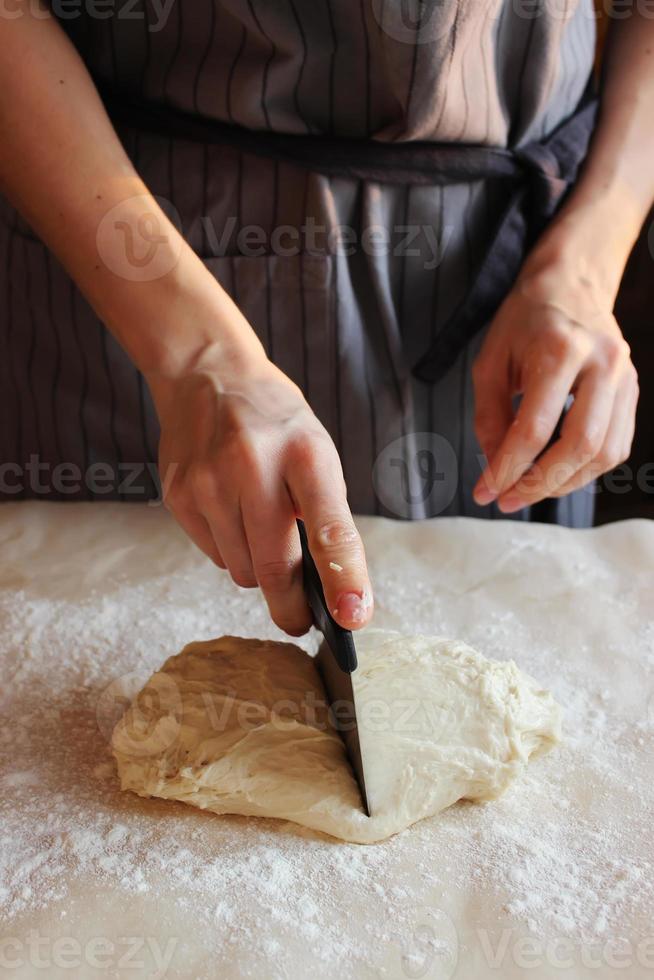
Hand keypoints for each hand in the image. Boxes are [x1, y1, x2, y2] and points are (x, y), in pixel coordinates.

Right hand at [147, 351, 372, 635]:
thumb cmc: (275, 422)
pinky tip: (230, 511)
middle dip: (291, 606)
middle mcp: (253, 467)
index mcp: (305, 454)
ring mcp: (208, 483)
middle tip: (300, 620)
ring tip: (259, 524)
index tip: (353, 616)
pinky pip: (213, 555)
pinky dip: (229, 548)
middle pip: (274, 567)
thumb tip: (329, 588)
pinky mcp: (177, 495)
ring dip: (257, 567)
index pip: (329, 530)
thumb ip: (325, 513)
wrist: (209, 375)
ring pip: (241, 570)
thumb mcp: (317, 451)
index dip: (343, 579)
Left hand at [472, 251, 638, 511]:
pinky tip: (558, 473)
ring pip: (603, 453)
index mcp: (560, 350)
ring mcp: (624, 378)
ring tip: (529, 491)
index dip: (507, 468)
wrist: (573, 284)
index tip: (484, 491)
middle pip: (578, 446)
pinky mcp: (632, 390)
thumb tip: (495, 467)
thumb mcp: (490, 361)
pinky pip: (617, 446)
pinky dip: (587, 470)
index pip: (534, 428)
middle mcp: (600, 364)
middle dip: (539, 484)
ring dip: (564, 483)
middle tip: (508, 499)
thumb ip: (489, 416)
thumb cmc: (525, 321)